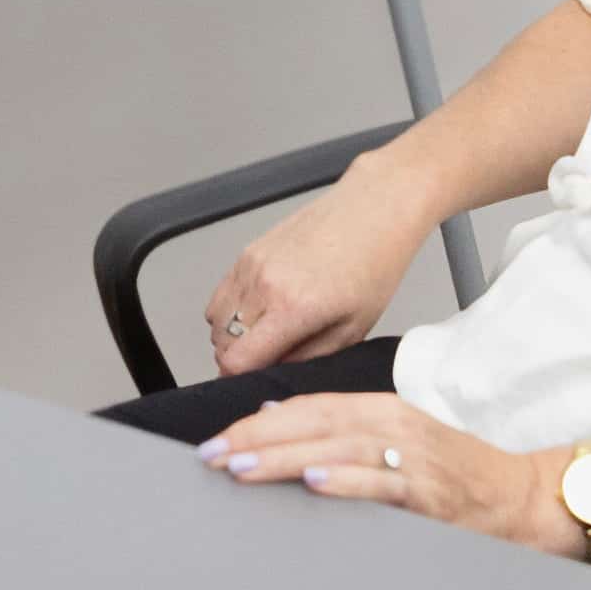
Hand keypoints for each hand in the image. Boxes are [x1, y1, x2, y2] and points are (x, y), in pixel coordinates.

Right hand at [198, 170, 422, 384]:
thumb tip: (277, 372)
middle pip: (222, 344)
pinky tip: (262, 310)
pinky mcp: (248, 252)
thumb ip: (309, 358)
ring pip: (217, 320)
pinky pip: (221, 295)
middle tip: (271, 357)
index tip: (255, 379)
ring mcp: (252, 266)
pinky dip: (231, 311)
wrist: (373, 210)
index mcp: (293, 309)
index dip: (241, 378)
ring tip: (267, 333)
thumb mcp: (353, 329)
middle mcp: (264, 285)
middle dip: (241, 358)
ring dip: (233, 335)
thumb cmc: (374, 265)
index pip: (237, 360)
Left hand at [201, 390, 555, 550]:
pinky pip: (382, 482)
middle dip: (256, 440)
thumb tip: (274, 418)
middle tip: (210, 454)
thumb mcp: (394, 441)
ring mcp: (413, 455)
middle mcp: (394, 424)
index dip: (258, 423)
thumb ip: (338, 429)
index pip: (308, 408)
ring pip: (338, 448)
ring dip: (285, 457)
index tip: (216, 440)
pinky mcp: (431, 489)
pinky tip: (314, 482)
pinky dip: (347, 481)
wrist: (521, 498)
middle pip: (313, 423)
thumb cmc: (456, 474)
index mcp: (381, 410)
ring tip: (241, 466)